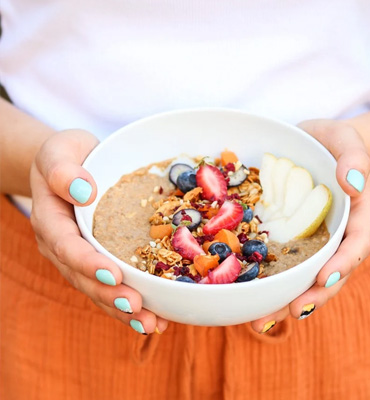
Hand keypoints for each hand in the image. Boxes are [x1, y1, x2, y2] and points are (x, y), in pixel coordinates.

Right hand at [30, 129, 167, 333]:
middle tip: (137, 308)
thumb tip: (84, 191)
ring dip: (122, 309)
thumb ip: (63, 170)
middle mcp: (62, 245)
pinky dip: (129, 303)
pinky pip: (110, 284)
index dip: (88, 263)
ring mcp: (79, 257)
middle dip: (109, 295)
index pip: (66, 246)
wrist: (72, 167)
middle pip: (82, 277)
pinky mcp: (96, 259)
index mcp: (51, 220)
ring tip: (151, 324)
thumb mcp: (60, 152)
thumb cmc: (67, 156)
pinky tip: (155, 317)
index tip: (113, 274)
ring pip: (97, 288)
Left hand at [250, 119, 369, 332]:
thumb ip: (354, 156)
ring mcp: (312, 239)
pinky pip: (282, 261)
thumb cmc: (331, 142)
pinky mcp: (290, 237)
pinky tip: (250, 298)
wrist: (311, 145)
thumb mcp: (345, 139)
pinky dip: (270, 281)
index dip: (343, 263)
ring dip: (287, 298)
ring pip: (305, 274)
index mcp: (357, 214)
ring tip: (262, 320)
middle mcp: (336, 233)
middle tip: (291, 310)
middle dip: (313, 293)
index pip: (356, 243)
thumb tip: (354, 182)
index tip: (323, 278)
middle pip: (331, 270)